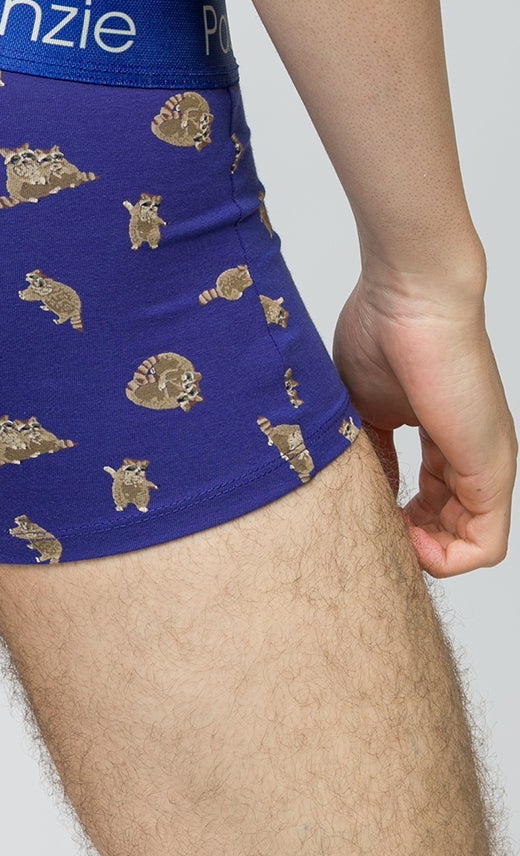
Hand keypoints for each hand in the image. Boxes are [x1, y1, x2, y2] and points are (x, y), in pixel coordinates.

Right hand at [333, 270, 515, 576]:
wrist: (411, 297)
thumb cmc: (383, 331)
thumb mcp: (364, 406)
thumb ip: (369, 451)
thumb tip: (364, 491)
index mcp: (443, 434)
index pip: (434, 498)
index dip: (400, 519)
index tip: (366, 511)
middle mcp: (471, 451)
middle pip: (452, 525)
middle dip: (412, 542)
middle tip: (375, 532)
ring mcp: (485, 462)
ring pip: (471, 542)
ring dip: (427, 555)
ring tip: (390, 540)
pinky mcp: (490, 470)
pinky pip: (484, 545)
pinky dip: (446, 558)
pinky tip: (408, 542)